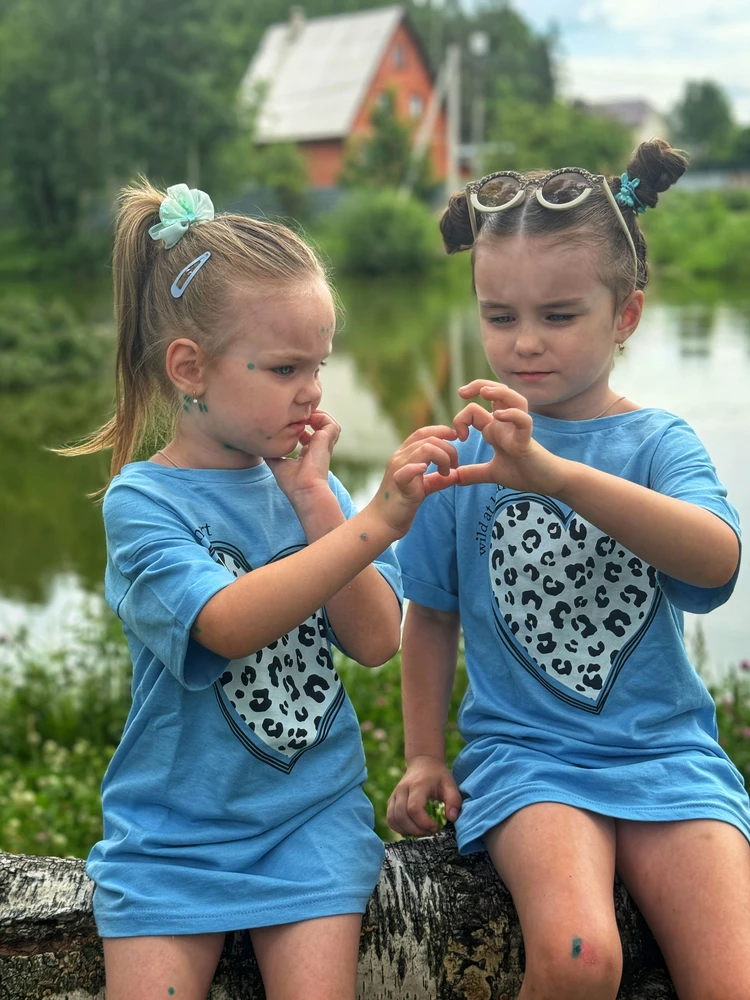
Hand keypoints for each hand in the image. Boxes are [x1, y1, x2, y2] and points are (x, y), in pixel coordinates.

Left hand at [266, 409, 339, 510]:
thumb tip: (260, 447)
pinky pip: (330, 424)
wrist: (304, 490)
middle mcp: (319, 449)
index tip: (289, 426)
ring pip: (328, 424)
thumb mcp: (277, 464)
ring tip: (303, 415)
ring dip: (317, 416)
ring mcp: (324, 445)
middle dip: (309, 418)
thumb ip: (271, 453)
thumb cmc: (292, 483)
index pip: (309, 438)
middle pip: (319, 428)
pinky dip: (321, 417)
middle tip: (297, 417)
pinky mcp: (326, 440)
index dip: (300, 429)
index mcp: (309, 455)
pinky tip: (307, 419)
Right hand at [368, 425, 459, 536]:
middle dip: (449, 449)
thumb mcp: (423, 488)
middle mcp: (399, 457)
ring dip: (443, 458)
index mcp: (404, 455)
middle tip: (455, 467)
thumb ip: (438, 480)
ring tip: (446, 473)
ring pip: (425, 449)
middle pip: (429, 439)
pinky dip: (418, 467)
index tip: (457, 440)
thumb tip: (457, 474)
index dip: (442, 431)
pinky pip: (407, 470)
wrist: (383, 522)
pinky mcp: (398, 483)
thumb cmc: (401, 505)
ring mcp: (397, 468)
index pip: (423, 433)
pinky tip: (426, 471)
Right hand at [387, 756, 462, 836]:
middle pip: (402, 816)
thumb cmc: (438, 776)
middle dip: (416, 830)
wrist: (423, 762)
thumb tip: (451, 818)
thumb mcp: (450, 784)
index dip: (424, 823)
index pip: (414, 808)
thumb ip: (454, 801)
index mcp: (417, 785)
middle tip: (430, 831)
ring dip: (407, 830)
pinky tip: (411, 829)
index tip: (435, 827)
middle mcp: (402, 789)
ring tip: (421, 831)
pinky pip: (390, 819)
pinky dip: (398, 828)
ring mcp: (395, 794)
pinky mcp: (391, 800)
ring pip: (393, 819)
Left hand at [453, 380, 567, 495]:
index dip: (461, 418)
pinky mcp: (527, 441)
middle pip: (497, 392)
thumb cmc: (524, 474)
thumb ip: (473, 474)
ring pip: (514, 399)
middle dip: (478, 385)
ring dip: (499, 391)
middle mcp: (506, 425)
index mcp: (496, 429)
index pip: (476, 409)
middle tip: (461, 392)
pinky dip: (513, 415)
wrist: (548, 483)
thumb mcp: (492, 474)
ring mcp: (518, 430)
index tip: (459, 437)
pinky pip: (524, 421)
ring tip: (485, 392)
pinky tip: (499, 415)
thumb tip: (454, 478)